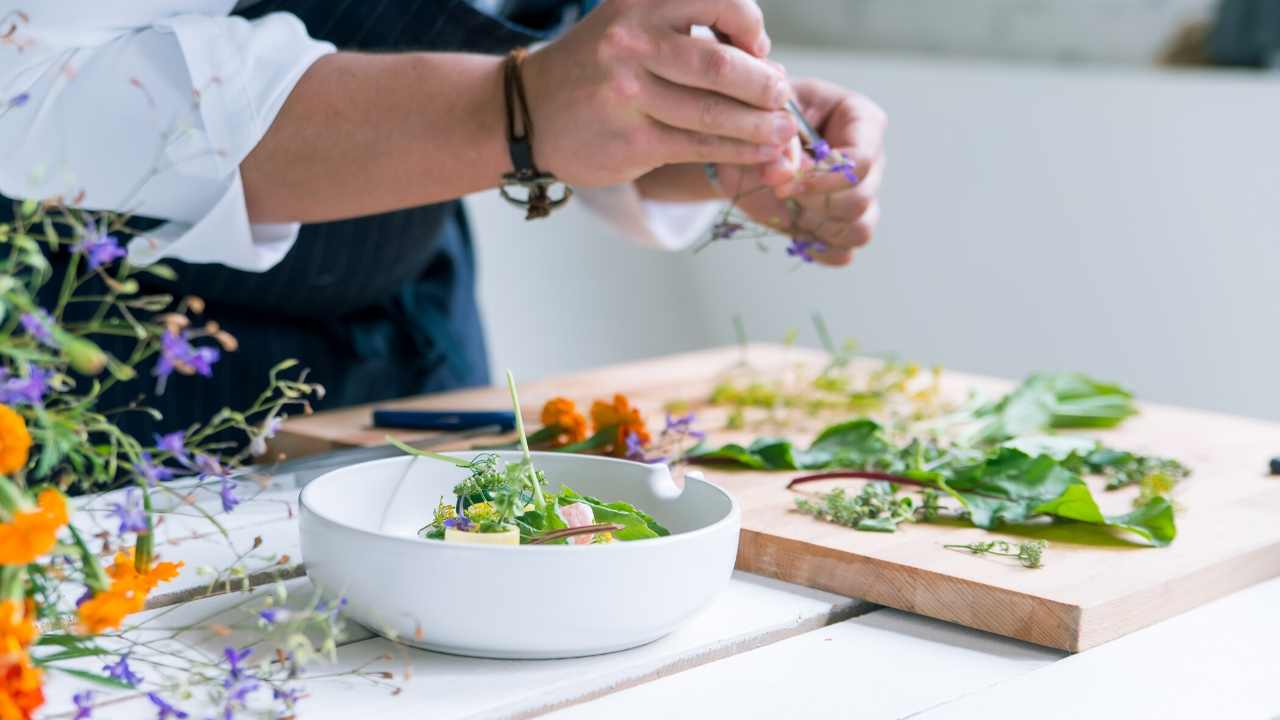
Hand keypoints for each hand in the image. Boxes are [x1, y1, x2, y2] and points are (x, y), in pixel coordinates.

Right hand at [520, 0, 797, 186]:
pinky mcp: (632, 139)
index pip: (721, 2)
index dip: (751, 28)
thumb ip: (689, 31)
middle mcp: (632, 41)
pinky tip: (761, 153)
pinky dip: (740, 151)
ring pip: (715, 113)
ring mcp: (628, 93)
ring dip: (761, 126)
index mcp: (641, 1)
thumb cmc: (599, 66)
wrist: (531, 111)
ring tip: (783, 132)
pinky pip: (700, 146)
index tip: (758, 50)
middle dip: (765, 87)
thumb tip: (766, 63)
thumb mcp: (633, 22)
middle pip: (721, 66)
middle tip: (781, 98)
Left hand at [712, 77, 886, 265]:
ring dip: (817, 225)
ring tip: (789, 206)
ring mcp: (860, 195)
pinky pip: (844, 252)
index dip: (823, 177)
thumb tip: (783, 173)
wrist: (748, 147)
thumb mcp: (764, 115)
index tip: (786, 181)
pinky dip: (817, 249)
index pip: (861, 160)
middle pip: (861, 198)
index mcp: (860, 121)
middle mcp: (869, 160)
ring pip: (859, 228)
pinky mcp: (841, 226)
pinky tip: (795, 229)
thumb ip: (775, 141)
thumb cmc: (764, 118)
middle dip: (814, 202)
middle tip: (780, 190)